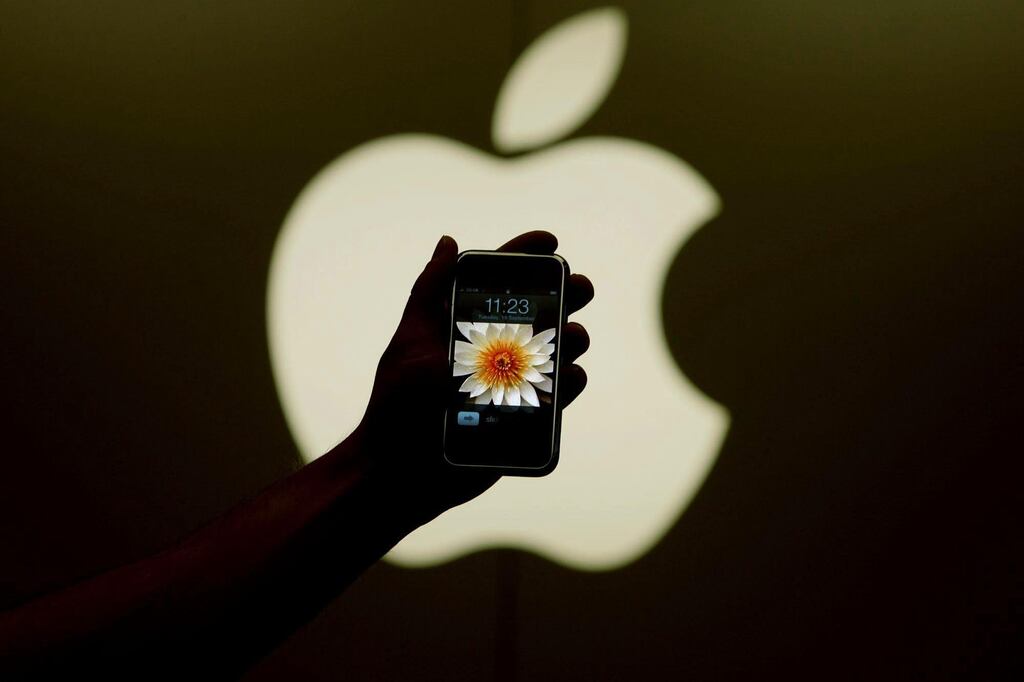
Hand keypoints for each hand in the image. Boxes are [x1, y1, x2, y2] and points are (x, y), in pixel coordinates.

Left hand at [356, 231, 593, 525]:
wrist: (399, 471)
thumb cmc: (396, 406)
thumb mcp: (411, 342)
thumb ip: (430, 292)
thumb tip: (448, 243)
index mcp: (464, 326)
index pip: (499, 282)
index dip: (525, 257)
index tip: (551, 241)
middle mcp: (492, 351)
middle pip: (538, 313)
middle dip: (564, 294)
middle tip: (579, 287)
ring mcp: (510, 384)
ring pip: (554, 353)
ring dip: (571, 338)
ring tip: (572, 334)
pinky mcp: (524, 419)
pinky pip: (557, 397)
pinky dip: (570, 383)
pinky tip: (572, 374)